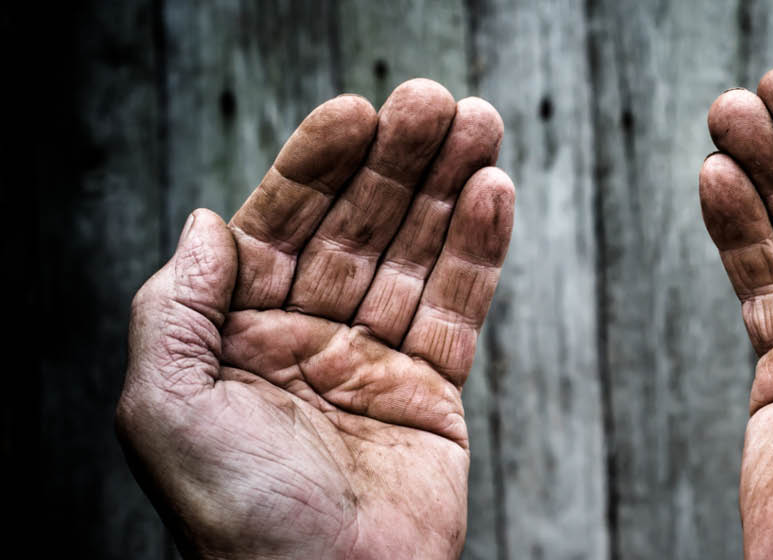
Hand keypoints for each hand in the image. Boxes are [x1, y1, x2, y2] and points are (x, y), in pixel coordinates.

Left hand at [116, 79, 512, 558]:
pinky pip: (460, 308)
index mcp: (239, 336)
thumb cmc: (237, 524)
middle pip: (361, 228)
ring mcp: (374, 361)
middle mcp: (307, 338)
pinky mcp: (432, 391)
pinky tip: (495, 195)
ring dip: (448, 189)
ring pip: (417, 255)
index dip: (319, 166)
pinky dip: (481, 250)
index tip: (357, 111)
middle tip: (435, 102)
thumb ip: (174, 309)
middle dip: (397, 163)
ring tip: (480, 126)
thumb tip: (206, 222)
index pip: (282, 227)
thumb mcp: (164, 411)